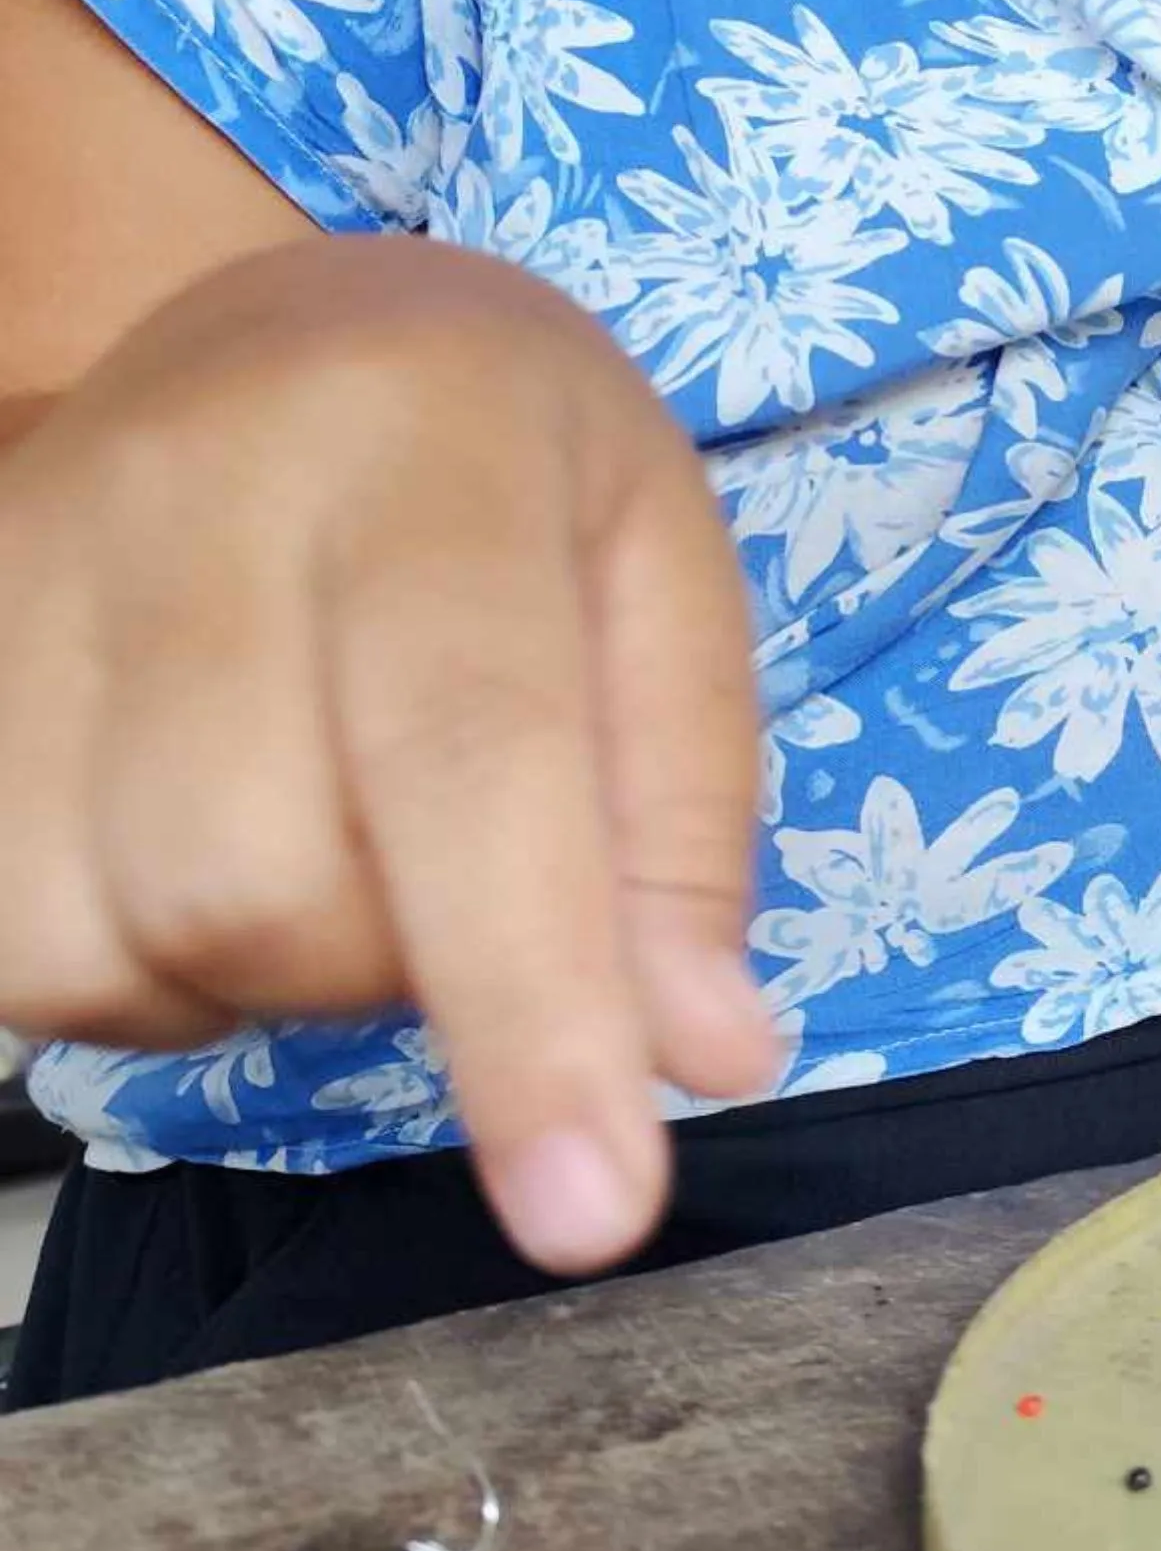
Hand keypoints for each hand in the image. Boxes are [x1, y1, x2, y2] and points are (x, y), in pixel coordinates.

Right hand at [0, 243, 779, 1270]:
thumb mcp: (665, 579)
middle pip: (266, 882)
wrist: (276, 333)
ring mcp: (20, 576)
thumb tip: (701, 1060)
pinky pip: (9, 947)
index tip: (595, 1217)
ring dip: (260, 975)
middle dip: (393, 965)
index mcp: (431, 441)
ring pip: (113, 938)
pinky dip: (135, 970)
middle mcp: (194, 491)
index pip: (470, 755)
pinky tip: (206, 853)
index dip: (530, 1006)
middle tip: (458, 864)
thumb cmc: (515, 471)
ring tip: (335, 829)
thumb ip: (683, 824)